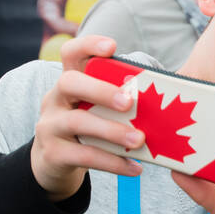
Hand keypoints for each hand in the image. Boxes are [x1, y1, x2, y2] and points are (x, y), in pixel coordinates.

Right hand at [31, 34, 142, 200]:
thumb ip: (119, 100)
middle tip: (129, 102)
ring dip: (111, 130)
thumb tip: (164, 102)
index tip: (112, 46)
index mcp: (70, 82)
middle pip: (69, 82)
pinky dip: (113, 162)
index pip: (71, 53)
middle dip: (100, 89)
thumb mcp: (97, 109)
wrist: (54, 163)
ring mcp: (50, 126)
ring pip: (77, 122)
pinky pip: (85, 156)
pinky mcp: (54, 154)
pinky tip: (134, 168)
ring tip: (140, 139)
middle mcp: (55, 99)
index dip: (88, 45)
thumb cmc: (88, 128)